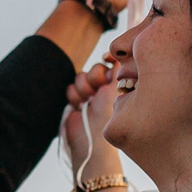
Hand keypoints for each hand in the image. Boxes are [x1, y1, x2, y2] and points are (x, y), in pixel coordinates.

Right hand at [61, 55, 122, 170]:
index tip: (106, 59)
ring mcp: (90, 95)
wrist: (89, 138)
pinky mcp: (76, 102)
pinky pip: (70, 87)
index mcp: (120, 86)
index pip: (113, 64)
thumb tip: (116, 53)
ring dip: (83, 88)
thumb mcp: (116, 88)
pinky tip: (79, 107)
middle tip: (98, 90)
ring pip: (81, 77)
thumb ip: (118, 69)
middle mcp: (106, 89)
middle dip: (95, 77)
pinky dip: (74, 96)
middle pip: (95, 68)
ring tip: (88, 101)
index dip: (108, 60)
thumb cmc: (107, 114)